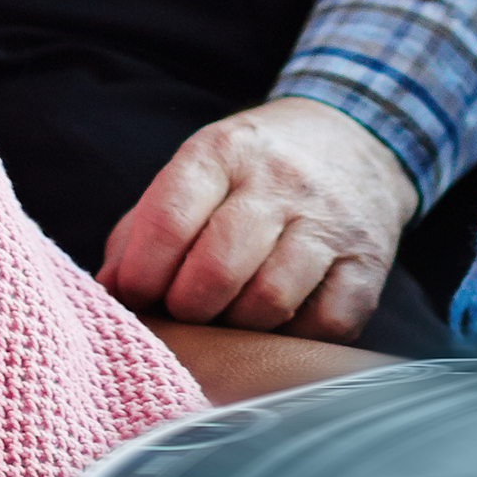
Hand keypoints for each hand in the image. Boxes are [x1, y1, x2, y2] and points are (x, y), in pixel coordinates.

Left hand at [99, 95, 420, 342]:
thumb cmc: (252, 171)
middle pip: (218, 268)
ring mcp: (331, 222)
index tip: (136, 295)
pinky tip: (279, 322)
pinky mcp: (368, 264)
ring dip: (237, 326)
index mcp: (225, 151)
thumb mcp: (196, 172)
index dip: (142, 273)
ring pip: (270, 300)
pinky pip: (326, 324)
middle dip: (186, 308)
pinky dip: (294, 338)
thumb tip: (108, 292)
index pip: (170, 218)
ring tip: (228, 317)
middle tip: (184, 311)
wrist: (354, 138)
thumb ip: (143, 229)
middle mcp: (281, 181)